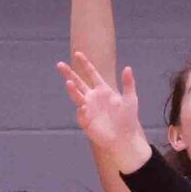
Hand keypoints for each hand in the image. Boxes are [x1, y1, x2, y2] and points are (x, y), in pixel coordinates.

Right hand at [58, 53, 152, 173]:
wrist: (124, 138)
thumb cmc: (128, 119)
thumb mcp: (130, 99)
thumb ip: (128, 84)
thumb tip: (128, 68)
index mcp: (103, 90)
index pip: (91, 74)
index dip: (84, 64)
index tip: (77, 54)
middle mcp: (92, 98)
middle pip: (78, 83)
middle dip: (69, 74)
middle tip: (60, 64)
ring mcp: (88, 109)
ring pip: (77, 97)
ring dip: (72, 90)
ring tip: (68, 82)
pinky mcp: (86, 122)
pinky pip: (81, 115)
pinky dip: (82, 111)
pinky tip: (84, 108)